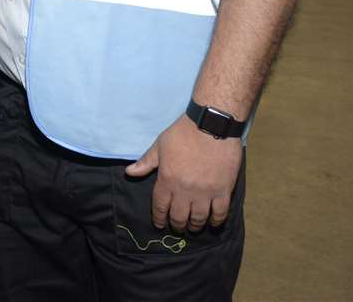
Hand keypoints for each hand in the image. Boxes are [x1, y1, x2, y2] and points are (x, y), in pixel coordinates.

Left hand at [124, 114, 242, 232]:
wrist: (211, 125)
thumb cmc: (183, 133)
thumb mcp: (160, 145)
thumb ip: (146, 162)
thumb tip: (129, 173)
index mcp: (167, 180)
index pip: (160, 207)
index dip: (159, 218)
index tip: (160, 224)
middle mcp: (184, 190)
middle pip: (179, 216)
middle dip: (176, 225)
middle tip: (177, 227)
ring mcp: (205, 192)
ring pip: (199, 218)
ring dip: (195, 225)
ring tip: (193, 227)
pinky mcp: (223, 190)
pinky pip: (220, 213)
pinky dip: (216, 221)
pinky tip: (213, 222)